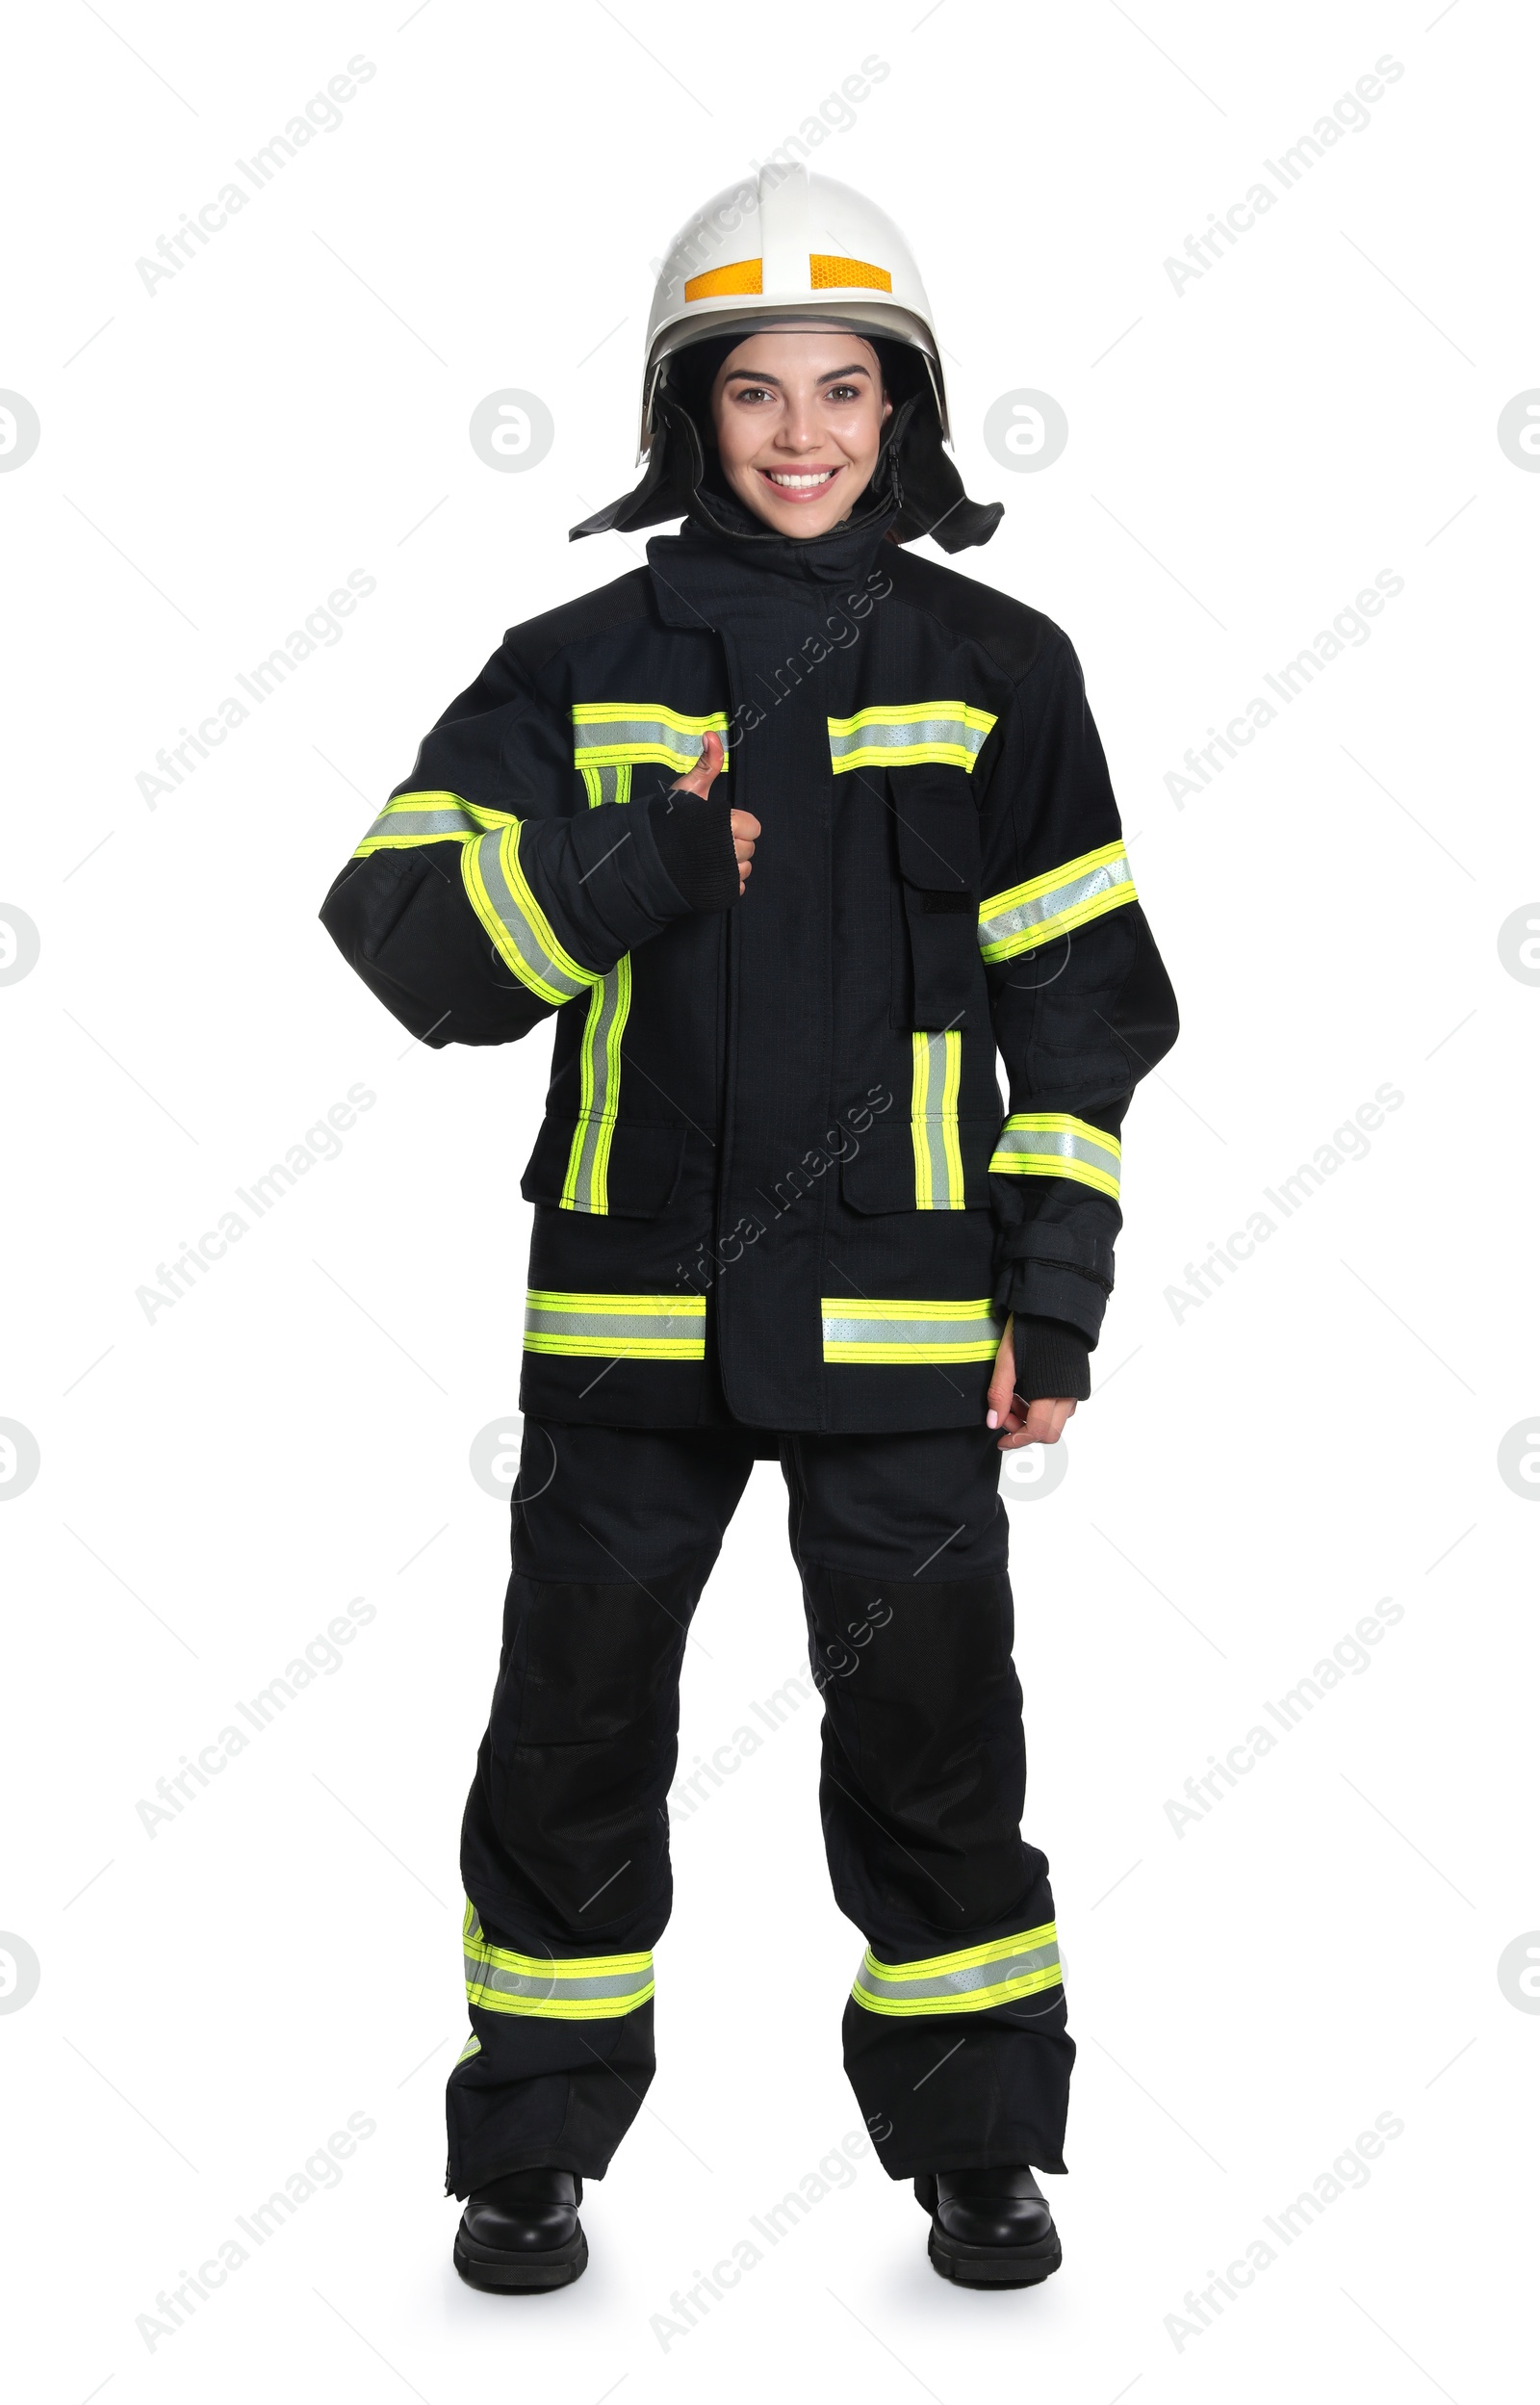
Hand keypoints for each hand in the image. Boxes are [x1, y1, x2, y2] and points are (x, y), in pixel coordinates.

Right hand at [669, 731, 757, 893]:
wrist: (644, 857)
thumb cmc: (667, 820)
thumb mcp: (688, 788)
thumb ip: (706, 764)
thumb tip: (711, 734)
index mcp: (728, 823)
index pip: (753, 827)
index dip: (737, 825)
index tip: (717, 825)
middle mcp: (730, 851)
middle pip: (750, 849)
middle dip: (733, 844)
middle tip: (709, 841)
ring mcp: (724, 874)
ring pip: (745, 870)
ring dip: (731, 865)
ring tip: (708, 857)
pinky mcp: (718, 893)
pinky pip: (737, 888)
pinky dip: (726, 883)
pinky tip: (709, 874)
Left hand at [985, 1318, 1077, 1452]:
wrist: (1056, 1307)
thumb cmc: (1031, 1329)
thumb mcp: (1007, 1359)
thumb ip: (999, 1393)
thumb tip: (993, 1423)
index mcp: (1050, 1391)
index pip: (1037, 1431)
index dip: (1017, 1440)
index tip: (1001, 1440)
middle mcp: (1068, 1394)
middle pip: (1050, 1432)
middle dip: (1024, 1429)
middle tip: (1005, 1413)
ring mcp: (1075, 1389)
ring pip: (1056, 1419)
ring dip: (1032, 1417)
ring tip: (1014, 1396)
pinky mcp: (1076, 1381)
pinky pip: (1062, 1406)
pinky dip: (1043, 1407)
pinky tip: (1028, 1390)